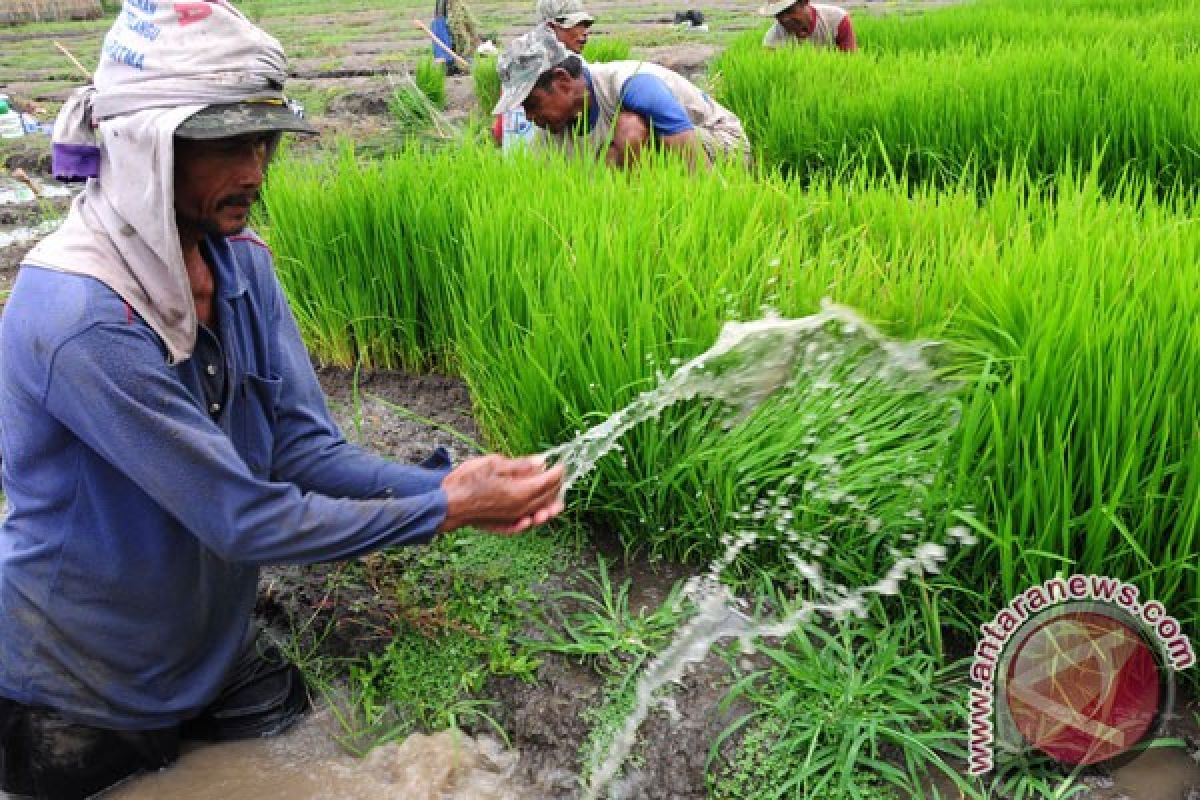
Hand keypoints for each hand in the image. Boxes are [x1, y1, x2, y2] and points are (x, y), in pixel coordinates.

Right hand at [438, 455, 564, 534]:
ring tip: (558, 504)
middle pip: (546, 498)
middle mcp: (520, 508)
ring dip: (550, 507)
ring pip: (538, 514)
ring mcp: (512, 519)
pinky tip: (535, 517)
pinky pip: (524, 525)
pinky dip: (533, 520)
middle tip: (560, 478)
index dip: (557, 472)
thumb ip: (521, 466)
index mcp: (520, 492)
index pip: (547, 482)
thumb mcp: (494, 464)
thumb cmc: (467, 482)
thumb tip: (541, 462)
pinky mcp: (503, 525)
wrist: (447, 504)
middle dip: (556, 487)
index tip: (561, 465)